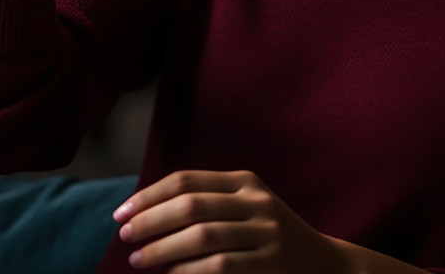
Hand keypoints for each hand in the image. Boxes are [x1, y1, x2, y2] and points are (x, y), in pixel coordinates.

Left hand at [113, 169, 348, 272]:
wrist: (322, 263)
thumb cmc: (269, 236)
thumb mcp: (246, 208)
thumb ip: (209, 204)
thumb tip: (148, 213)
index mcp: (245, 181)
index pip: (187, 180)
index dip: (150, 195)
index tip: (122, 212)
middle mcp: (256, 200)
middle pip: (191, 204)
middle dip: (151, 220)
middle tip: (124, 235)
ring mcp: (266, 231)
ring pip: (202, 235)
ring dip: (163, 248)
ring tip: (139, 259)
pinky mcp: (271, 263)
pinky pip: (220, 266)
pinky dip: (189, 271)